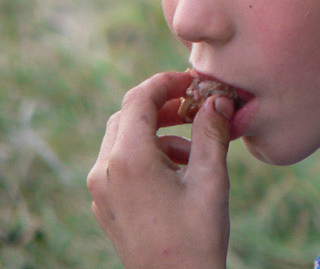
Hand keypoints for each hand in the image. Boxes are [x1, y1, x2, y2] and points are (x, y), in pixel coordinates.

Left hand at [87, 71, 234, 268]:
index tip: (192, 81)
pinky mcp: (106, 205)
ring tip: (193, 149)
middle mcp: (105, 170)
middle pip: (127, 115)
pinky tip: (178, 171)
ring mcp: (101, 190)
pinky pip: (120, 163)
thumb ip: (211, 133)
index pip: (139, 98)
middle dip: (161, 106)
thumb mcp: (210, 180)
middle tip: (195, 108)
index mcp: (128, 159)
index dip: (166, 82)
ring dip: (156, 131)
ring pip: (123, 139)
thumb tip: (218, 100)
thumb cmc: (196, 238)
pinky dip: (146, 153)